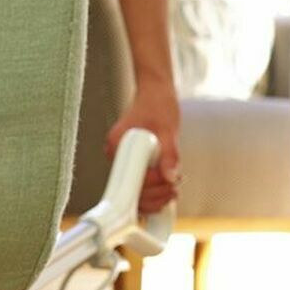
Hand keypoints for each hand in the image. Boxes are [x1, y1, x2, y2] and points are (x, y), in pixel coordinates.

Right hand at [106, 79, 180, 213]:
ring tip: (173, 190)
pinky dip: (152, 190)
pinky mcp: (129, 164)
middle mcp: (115, 156)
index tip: (169, 184)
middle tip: (174, 190)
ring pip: (133, 191)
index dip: (151, 185)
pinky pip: (137, 185)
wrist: (154, 94)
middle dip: (154, 195)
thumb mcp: (168, 129)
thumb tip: (171, 178)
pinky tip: (167, 188)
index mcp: (117, 145)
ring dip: (153, 196)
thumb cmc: (158, 105)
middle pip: (128, 189)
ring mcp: (121, 161)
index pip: (130, 178)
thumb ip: (169, 155)